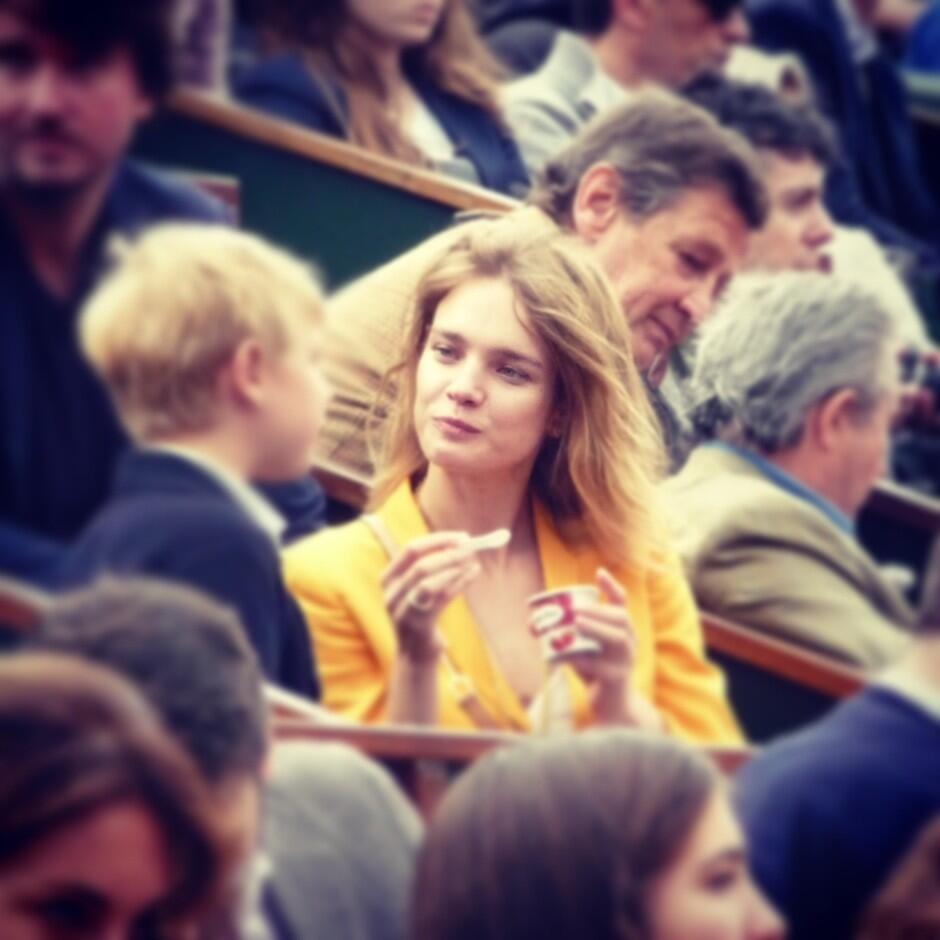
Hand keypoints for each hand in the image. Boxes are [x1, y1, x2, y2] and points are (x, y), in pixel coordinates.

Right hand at [382, 531, 480, 663]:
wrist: (415, 656)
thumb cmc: (422, 617)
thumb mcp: (419, 590)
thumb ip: (433, 569)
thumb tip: (462, 544)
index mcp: (389, 579)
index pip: (411, 550)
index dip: (437, 540)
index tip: (461, 536)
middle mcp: (391, 593)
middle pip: (420, 564)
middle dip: (448, 553)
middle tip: (470, 548)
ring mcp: (402, 610)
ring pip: (429, 581)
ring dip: (455, 567)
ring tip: (473, 561)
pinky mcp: (418, 625)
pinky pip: (442, 598)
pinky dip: (460, 582)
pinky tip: (474, 574)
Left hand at [566, 568, 661, 728]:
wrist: (611, 706)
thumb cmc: (594, 670)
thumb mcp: (583, 647)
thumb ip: (566, 635)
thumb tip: (532, 623)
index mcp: (622, 629)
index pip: (622, 601)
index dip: (611, 586)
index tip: (598, 572)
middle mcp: (629, 641)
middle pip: (621, 618)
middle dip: (597, 610)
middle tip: (574, 609)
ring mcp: (626, 661)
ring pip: (617, 639)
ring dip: (596, 628)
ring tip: (577, 623)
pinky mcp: (617, 680)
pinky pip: (602, 668)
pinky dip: (583, 661)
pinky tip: (566, 657)